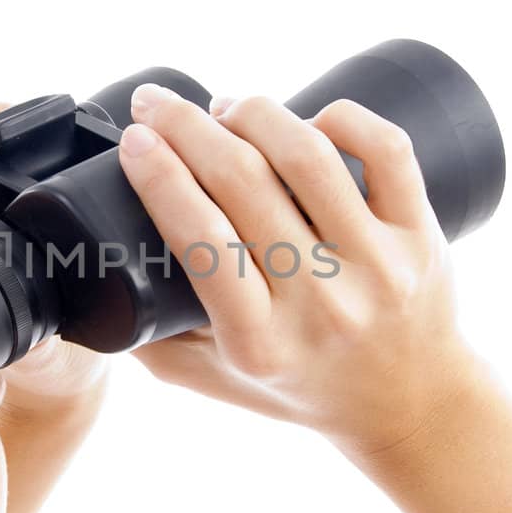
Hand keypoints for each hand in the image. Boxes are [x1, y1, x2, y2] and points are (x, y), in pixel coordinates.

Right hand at [115, 85, 484, 463]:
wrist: (412, 408)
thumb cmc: (301, 386)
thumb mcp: (213, 380)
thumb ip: (150, 341)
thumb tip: (90, 278)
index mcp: (260, 341)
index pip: (201, 239)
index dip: (159, 175)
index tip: (133, 139)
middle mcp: (321, 302)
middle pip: (243, 182)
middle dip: (186, 126)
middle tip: (156, 104)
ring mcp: (378, 264)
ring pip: (308, 154)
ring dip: (253, 112)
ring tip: (224, 108)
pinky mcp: (421, 234)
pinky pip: (386, 150)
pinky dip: (343, 116)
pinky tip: (309, 115)